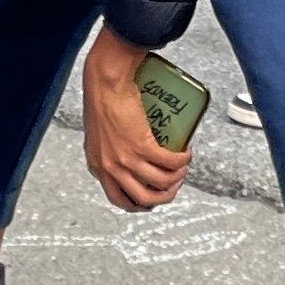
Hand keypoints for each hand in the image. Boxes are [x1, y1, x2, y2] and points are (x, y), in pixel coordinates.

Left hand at [79, 26, 192, 215]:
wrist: (106, 81)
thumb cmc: (101, 97)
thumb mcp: (98, 133)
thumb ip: (107, 147)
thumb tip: (127, 152)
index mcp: (98, 166)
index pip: (119, 198)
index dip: (139, 203)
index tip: (152, 197)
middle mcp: (111, 167)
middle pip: (143, 199)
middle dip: (164, 196)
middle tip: (174, 185)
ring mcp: (126, 159)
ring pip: (160, 184)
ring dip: (178, 179)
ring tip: (183, 167)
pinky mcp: (141, 146)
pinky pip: (169, 162)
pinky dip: (182, 161)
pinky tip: (186, 154)